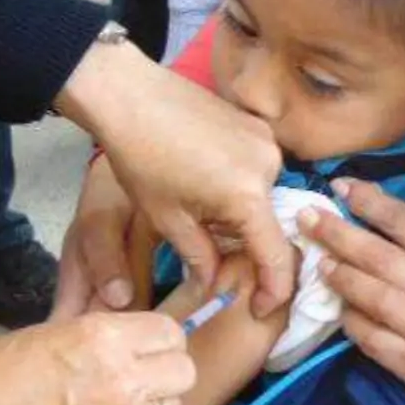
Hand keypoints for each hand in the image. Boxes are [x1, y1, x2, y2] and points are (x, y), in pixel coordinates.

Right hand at [0, 311, 194, 404]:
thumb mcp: (48, 332)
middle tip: (136, 374)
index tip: (142, 345)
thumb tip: (136, 333)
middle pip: (184, 373)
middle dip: (164, 370)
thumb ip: (99, 333)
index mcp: (102, 341)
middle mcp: (121, 385)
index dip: (157, 337)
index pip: (171, 333)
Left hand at [56, 40, 293, 315]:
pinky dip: (237, 183)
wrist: (129, 97)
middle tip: (205, 241)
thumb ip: (199, 257)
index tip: (259, 308)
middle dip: (242, 241)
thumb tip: (214, 284)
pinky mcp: (256, 124)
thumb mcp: (168, 220)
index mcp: (248, 196)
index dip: (273, 290)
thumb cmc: (142, 160)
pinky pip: (256, 168)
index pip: (275, 256)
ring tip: (195, 201)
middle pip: (267, 223)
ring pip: (261, 195)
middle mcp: (271, 166)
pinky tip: (202, 175)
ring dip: (238, 210)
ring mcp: (266, 140)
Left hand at [303, 178, 404, 404]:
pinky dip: (350, 319)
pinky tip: (340, 307)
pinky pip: (368, 335)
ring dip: (338, 275)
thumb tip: (368, 202)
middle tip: (307, 218)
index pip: (403, 220)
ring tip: (319, 262)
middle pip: (376, 256)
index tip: (338, 186)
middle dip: (335, 233)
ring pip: (368, 295)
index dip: (367, 201)